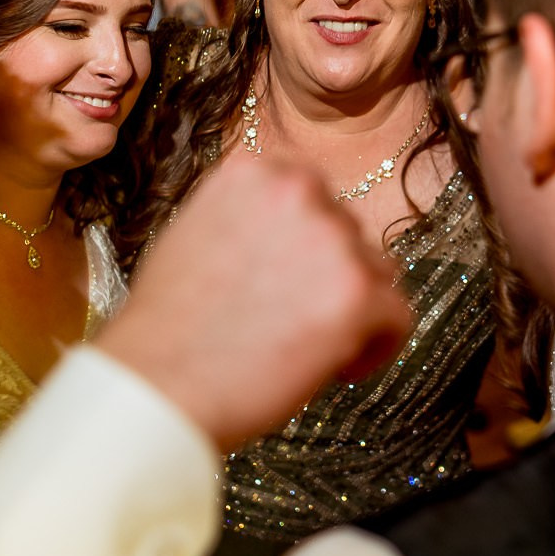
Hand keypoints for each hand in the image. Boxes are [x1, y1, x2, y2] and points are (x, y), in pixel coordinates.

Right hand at [101, 153, 412, 449]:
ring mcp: (331, 239)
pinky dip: (377, 348)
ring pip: (378, 272)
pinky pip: (398, 318)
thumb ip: (251, 219)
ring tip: (308, 349)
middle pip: (349, 233)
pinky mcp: (357, 293)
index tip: (287, 281)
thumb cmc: (167, 327)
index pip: (312, 196)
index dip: (305, 245)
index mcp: (254, 170)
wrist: (156, 385)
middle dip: (329, 278)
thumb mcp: (197, 234)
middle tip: (290, 323)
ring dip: (353, 310)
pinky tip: (334, 370)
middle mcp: (297, 190)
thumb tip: (296, 238)